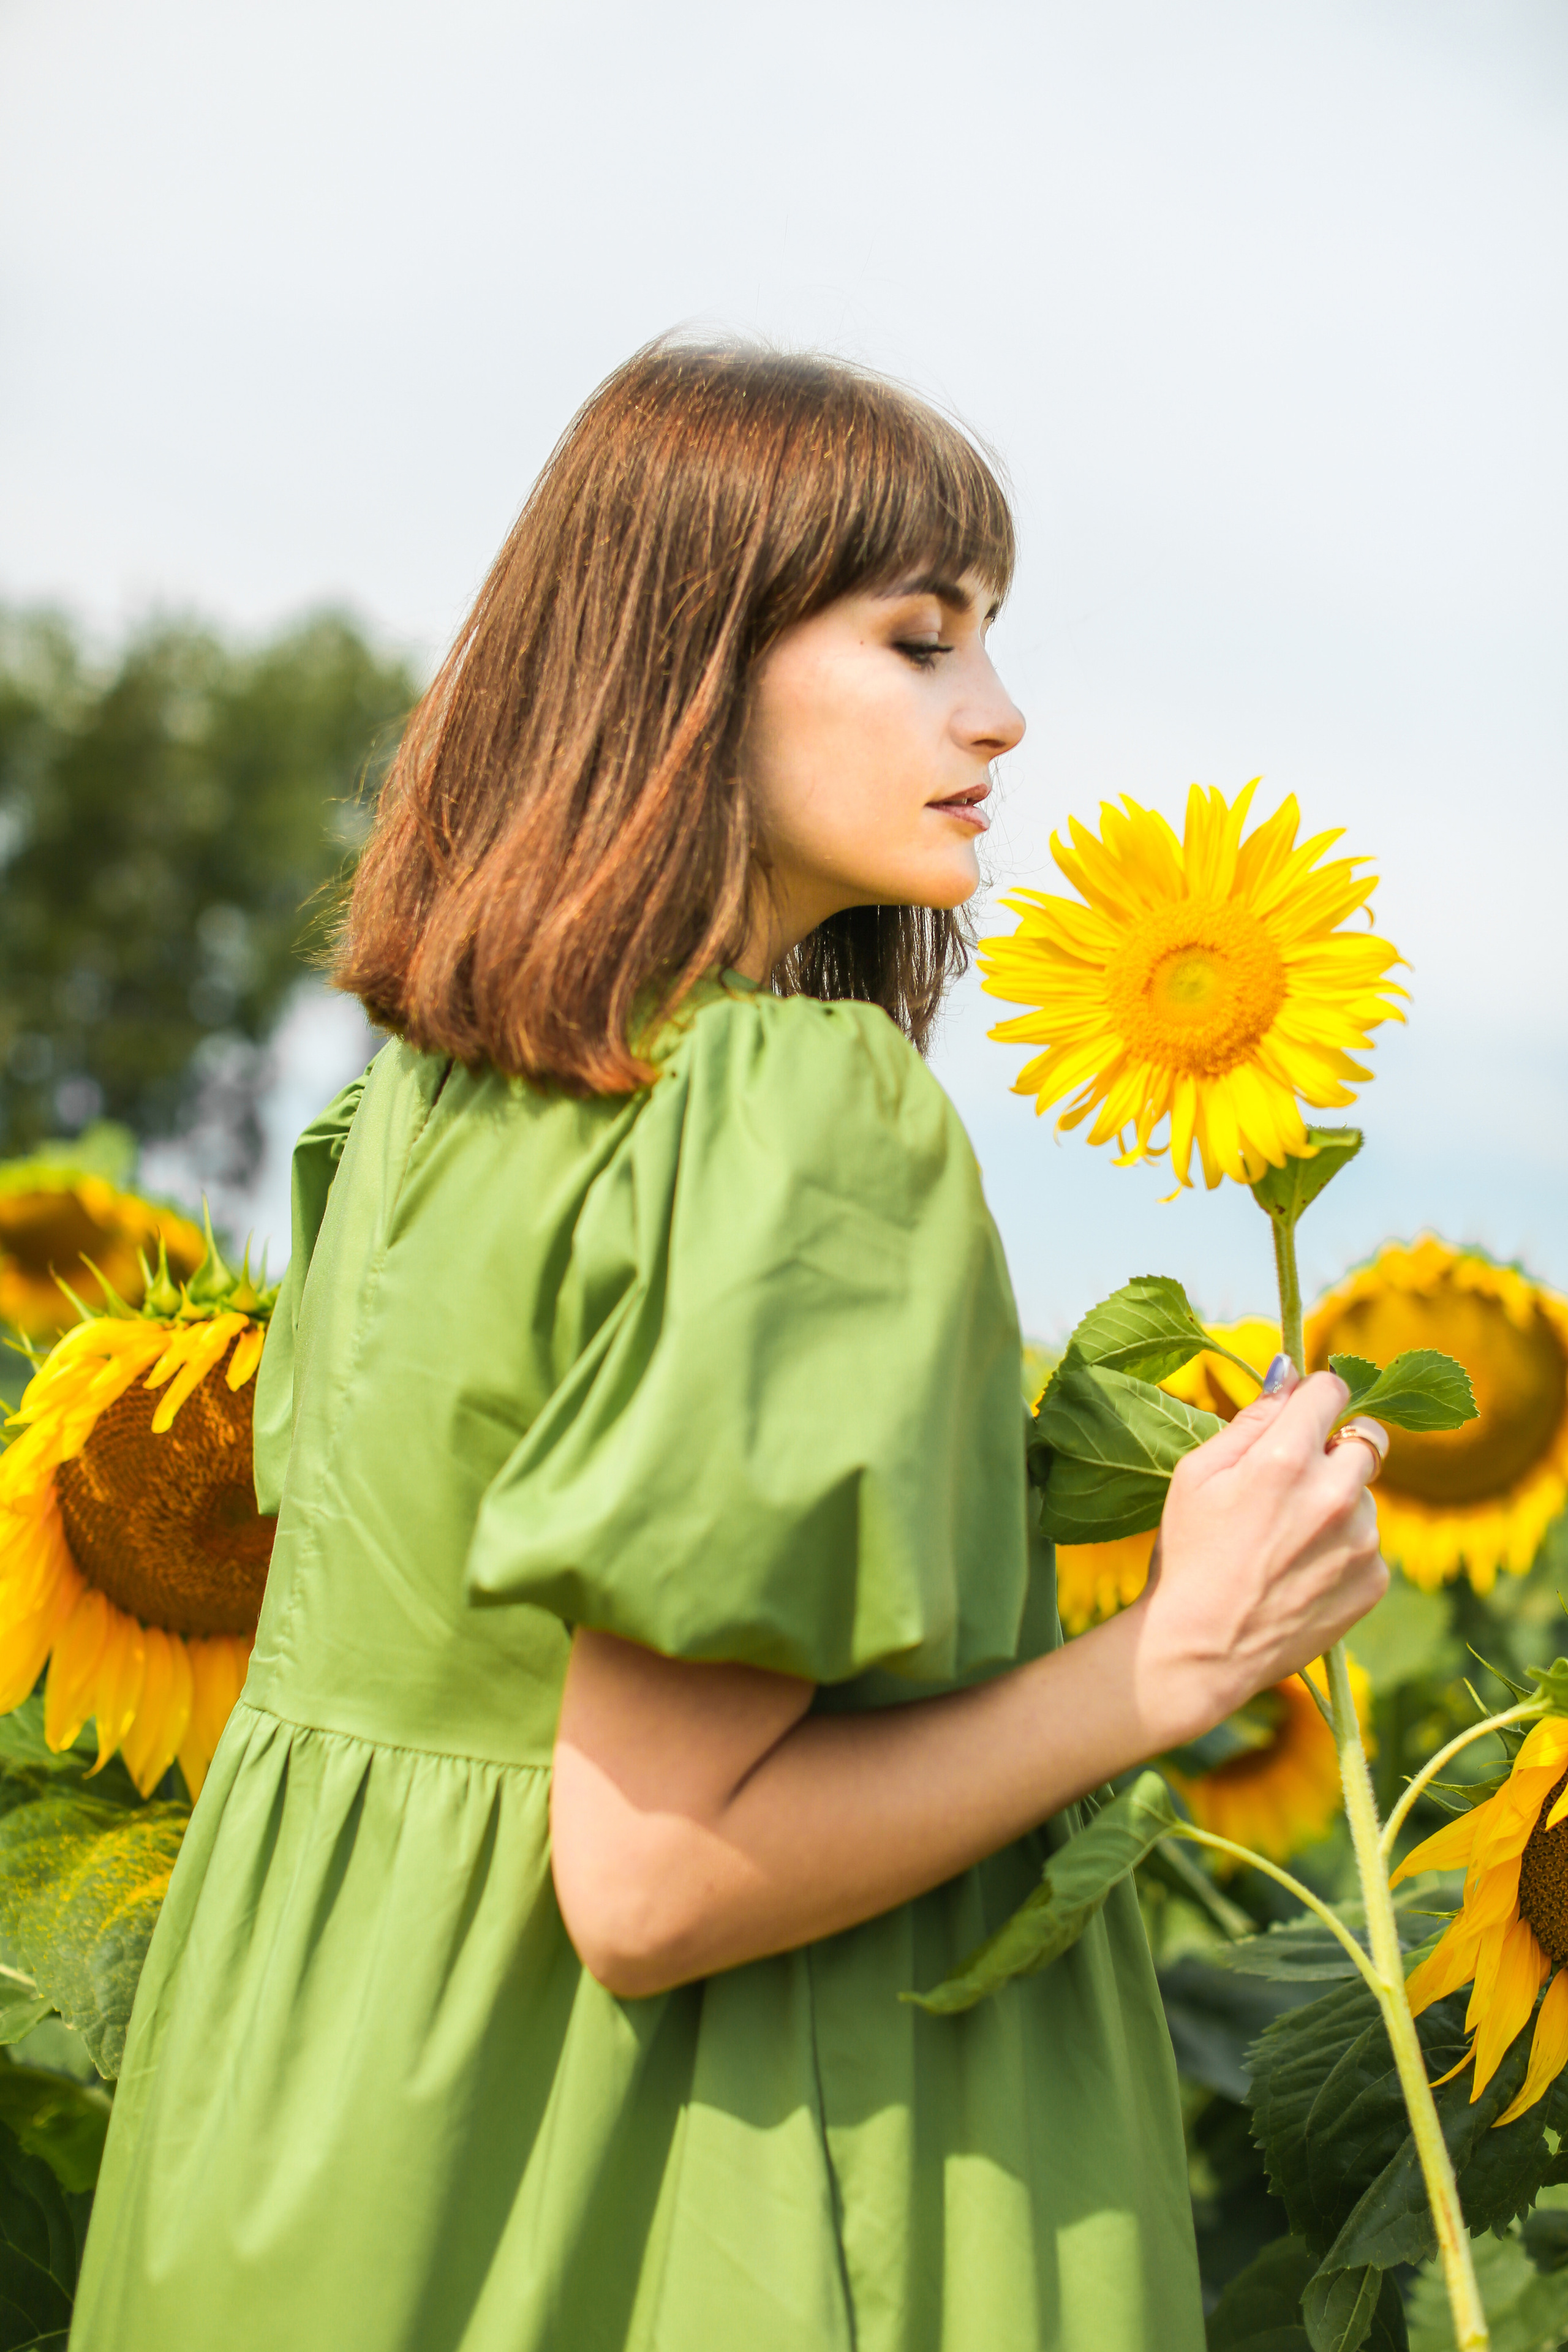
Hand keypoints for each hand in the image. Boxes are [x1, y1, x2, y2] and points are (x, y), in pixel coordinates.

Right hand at [1131, 1360, 1387, 1738]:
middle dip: (1337, 1446)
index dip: (1315, 1396)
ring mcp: (1361, 1540)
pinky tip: (1302, 1570)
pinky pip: (1370, 1542)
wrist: (1202, 1649)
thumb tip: (1289, 1373)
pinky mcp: (1374, 1580)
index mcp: (1285, 1457)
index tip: (1303, 1412)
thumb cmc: (1188, 1554)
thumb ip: (1251, 1418)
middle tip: (1297, 1478)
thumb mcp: (1197, 1473)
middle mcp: (1334, 1493)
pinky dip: (1345, 1547)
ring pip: (1367, 1493)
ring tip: (1289, 1538)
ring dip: (1340, 1500)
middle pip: (1367, 1437)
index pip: (1332, 1389)